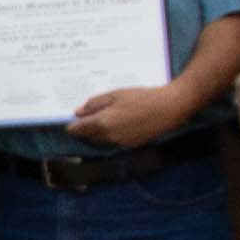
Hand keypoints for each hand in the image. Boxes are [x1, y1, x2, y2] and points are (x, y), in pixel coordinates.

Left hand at [62, 81, 186, 150]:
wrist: (170, 107)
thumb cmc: (142, 97)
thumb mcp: (115, 94)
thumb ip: (94, 104)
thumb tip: (77, 112)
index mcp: (102, 123)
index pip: (79, 129)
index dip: (72, 126)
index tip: (69, 123)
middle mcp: (109, 137)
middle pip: (89, 137)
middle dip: (83, 130)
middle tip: (81, 121)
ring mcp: (121, 142)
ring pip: (101, 140)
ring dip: (96, 133)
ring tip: (99, 120)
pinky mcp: (132, 144)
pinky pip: (114, 141)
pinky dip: (110, 135)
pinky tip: (115, 124)